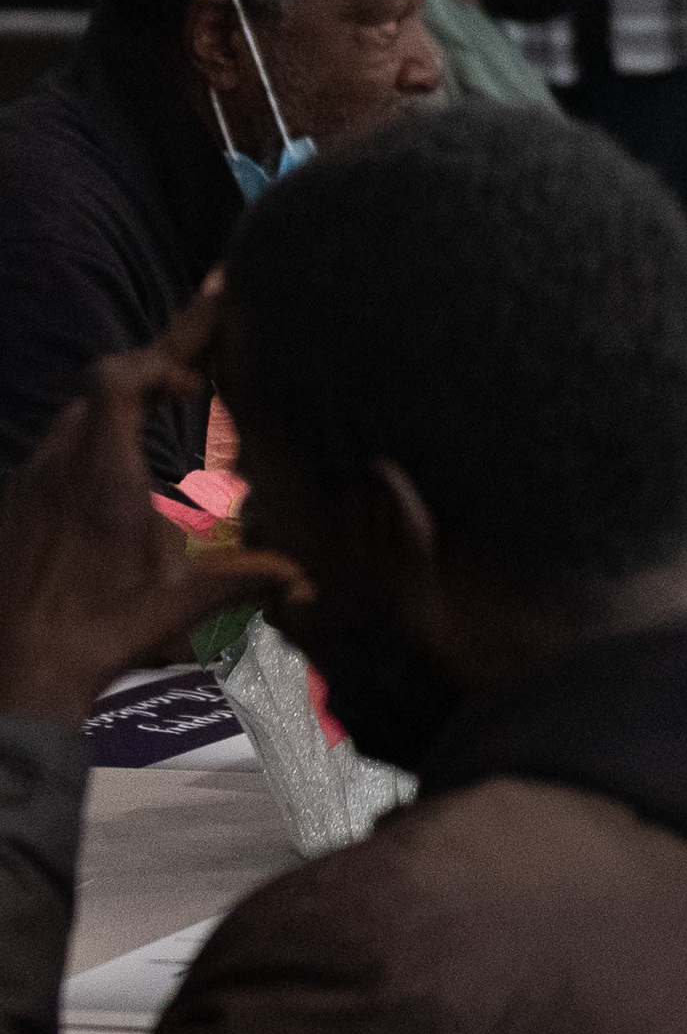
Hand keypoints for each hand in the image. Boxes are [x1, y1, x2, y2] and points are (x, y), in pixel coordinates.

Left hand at [0, 298, 301, 723]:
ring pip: (69, 422)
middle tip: (188, 390)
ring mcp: (27, 488)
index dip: (160, 359)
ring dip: (112, 417)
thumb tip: (309, 579)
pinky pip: (47, 459)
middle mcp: (60, 470)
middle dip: (144, 382)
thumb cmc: (104, 631)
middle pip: (97, 391)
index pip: (120, 380)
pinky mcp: (10, 511)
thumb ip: (249, 577)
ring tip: (151, 433)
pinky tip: (103, 493)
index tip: (197, 380)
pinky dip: (82, 454)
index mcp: (106, 478)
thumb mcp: (184, 604)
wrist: (21, 674)